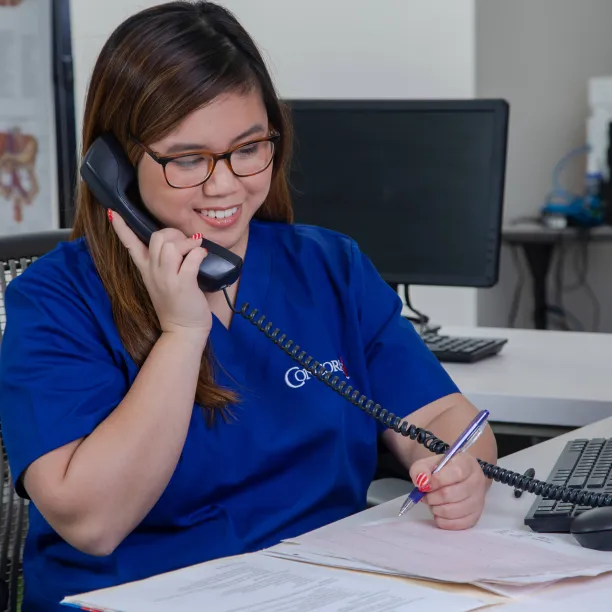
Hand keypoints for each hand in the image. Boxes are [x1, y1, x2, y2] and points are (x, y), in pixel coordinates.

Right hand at [109, 211, 211, 336]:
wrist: (183, 330)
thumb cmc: (178, 304)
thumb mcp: (164, 280)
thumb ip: (167, 261)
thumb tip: (182, 240)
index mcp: (146, 269)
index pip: (129, 244)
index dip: (121, 227)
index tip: (111, 212)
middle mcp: (153, 272)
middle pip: (157, 237)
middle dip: (174, 234)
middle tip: (187, 245)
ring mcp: (167, 278)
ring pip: (172, 245)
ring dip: (188, 243)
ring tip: (196, 251)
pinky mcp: (183, 284)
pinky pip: (192, 257)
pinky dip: (200, 253)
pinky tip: (202, 257)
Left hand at [409, 453, 486, 529]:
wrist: (457, 479)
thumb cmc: (442, 470)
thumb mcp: (428, 463)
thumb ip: (420, 469)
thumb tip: (421, 482)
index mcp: (467, 463)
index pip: (456, 473)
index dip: (437, 481)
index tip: (425, 485)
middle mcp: (477, 481)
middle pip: (451, 494)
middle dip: (432, 497)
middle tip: (426, 495)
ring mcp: (479, 500)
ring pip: (453, 511)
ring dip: (436, 509)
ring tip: (432, 503)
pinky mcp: (476, 516)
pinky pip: (458, 524)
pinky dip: (443, 521)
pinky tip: (438, 513)